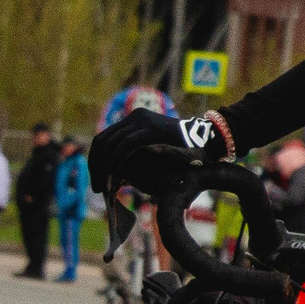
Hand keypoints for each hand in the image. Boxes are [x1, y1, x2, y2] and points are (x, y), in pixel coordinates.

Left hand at [90, 108, 227, 199]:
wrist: (209, 139)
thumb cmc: (184, 150)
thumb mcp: (154, 150)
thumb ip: (135, 155)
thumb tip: (114, 173)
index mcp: (133, 120)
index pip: (103, 138)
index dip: (95, 159)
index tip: (95, 179)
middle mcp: (134, 116)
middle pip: (102, 141)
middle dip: (95, 165)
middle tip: (96, 186)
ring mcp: (141, 120)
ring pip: (109, 143)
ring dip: (102, 167)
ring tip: (103, 186)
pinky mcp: (150, 129)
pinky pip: (124, 146)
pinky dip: (115, 162)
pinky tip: (113, 177)